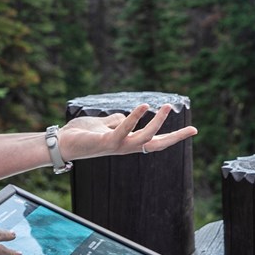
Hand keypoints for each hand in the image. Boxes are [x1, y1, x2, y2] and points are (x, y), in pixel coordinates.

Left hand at [57, 103, 197, 161]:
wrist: (61, 143)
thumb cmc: (81, 135)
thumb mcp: (103, 124)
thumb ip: (115, 121)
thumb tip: (124, 116)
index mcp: (127, 142)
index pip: (155, 139)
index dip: (174, 135)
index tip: (194, 130)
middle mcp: (125, 147)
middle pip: (156, 144)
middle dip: (175, 137)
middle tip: (193, 129)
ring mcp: (117, 146)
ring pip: (143, 137)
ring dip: (156, 122)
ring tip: (166, 107)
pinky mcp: (106, 141)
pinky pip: (123, 129)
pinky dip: (134, 118)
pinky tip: (144, 106)